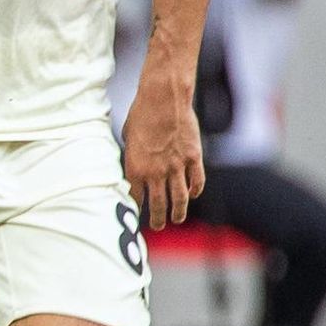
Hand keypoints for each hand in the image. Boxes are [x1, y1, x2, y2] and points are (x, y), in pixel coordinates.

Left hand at [123, 81, 205, 229]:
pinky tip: (193, 195)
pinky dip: (195, 190)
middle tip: (157, 226)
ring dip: (178, 211)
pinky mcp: (194, 157)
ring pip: (180, 198)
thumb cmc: (141, 114)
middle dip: (157, 218)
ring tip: (177, 219)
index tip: (137, 214)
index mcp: (135, 167)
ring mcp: (177, 166)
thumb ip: (133, 155)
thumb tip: (136, 164)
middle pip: (158, 203)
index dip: (137, 207)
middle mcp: (156, 171)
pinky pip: (197, 181)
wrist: (163, 99)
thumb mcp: (128, 137)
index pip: (136, 196)